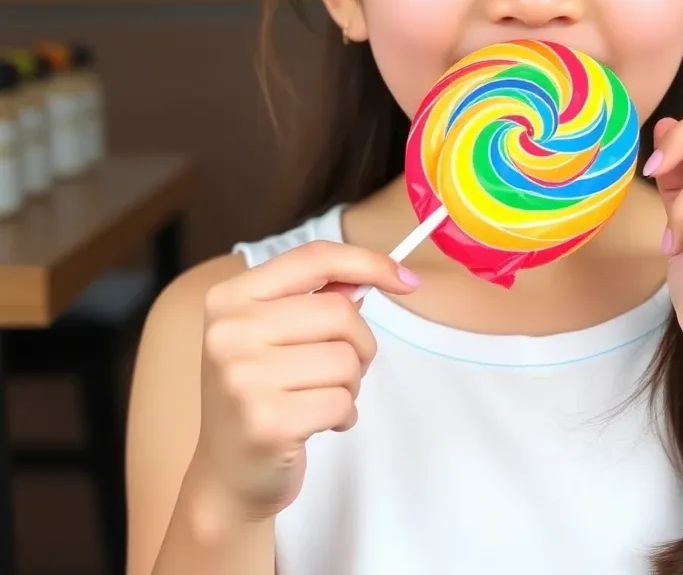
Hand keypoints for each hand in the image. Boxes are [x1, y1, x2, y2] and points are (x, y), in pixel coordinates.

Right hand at [191, 241, 418, 521]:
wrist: (227, 474)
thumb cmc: (263, 392)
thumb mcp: (275, 332)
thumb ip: (319, 296)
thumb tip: (380, 273)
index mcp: (231, 297)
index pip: (314, 258)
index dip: (368, 262)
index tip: (405, 279)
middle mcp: (229, 332)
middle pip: (339, 311)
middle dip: (359, 343)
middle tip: (341, 369)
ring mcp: (244, 378)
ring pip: (346, 359)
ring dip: (350, 383)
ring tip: (321, 397)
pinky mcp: (266, 422)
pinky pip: (342, 401)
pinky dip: (344, 414)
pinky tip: (316, 423)